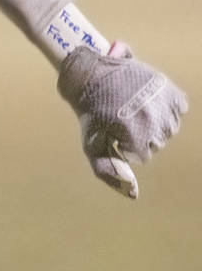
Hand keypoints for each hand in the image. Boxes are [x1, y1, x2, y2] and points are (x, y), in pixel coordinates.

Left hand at [57, 41, 187, 197]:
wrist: (93, 75)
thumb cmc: (92, 113)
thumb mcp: (92, 146)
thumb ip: (109, 172)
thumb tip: (134, 195)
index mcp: (137, 138)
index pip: (145, 154)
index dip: (128, 144)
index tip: (115, 130)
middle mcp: (155, 122)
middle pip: (159, 141)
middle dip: (142, 133)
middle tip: (123, 117)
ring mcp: (166, 105)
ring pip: (170, 127)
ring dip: (155, 121)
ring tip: (134, 107)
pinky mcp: (173, 92)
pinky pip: (179, 109)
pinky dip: (167, 106)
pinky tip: (147, 99)